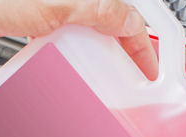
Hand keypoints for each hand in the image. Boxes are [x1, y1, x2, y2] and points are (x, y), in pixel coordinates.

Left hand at [0, 0, 157, 79]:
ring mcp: (56, 10)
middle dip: (122, 53)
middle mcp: (76, 0)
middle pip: (112, 27)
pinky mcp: (36, 21)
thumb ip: (102, 12)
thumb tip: (133, 24)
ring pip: (89, 37)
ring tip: (99, 79)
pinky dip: (68, 57)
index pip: (130, 18)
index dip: (144, 46)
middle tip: (128, 78)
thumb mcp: (61, 7)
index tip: (149, 71)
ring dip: (95, 58)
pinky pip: (63, 42)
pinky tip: (65, 70)